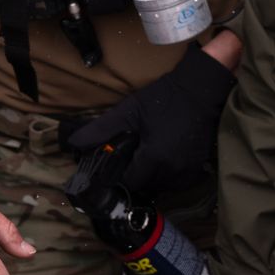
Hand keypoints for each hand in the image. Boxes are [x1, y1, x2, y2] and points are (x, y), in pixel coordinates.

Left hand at [65, 30, 241, 196]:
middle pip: (147, 186)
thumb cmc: (164, 98)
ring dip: (154, 178)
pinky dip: (170, 175)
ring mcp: (189, 169)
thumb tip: (73, 143)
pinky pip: (180, 181)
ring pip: (165, 186)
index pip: (130, 182)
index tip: (116, 166)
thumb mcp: (129, 111)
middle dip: (137, 176)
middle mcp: (172, 170)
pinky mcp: (200, 165)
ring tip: (148, 159)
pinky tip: (165, 159)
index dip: (120, 176)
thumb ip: (101, 129)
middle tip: (131, 159)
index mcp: (153, 158)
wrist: (202, 88)